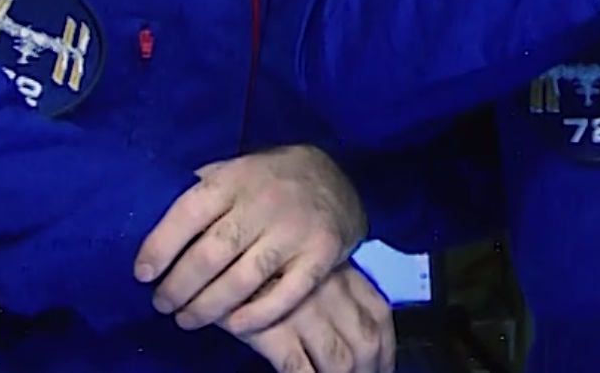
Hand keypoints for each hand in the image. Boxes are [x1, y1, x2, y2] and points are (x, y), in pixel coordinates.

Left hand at [136, 145, 367, 334]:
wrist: (338, 179)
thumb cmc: (271, 180)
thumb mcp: (236, 170)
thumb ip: (203, 190)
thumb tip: (150, 215)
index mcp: (236, 178)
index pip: (188, 212)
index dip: (160, 246)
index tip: (142, 274)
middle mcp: (264, 203)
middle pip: (211, 254)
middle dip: (178, 286)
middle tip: (162, 304)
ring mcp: (295, 231)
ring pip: (242, 280)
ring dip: (207, 307)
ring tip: (185, 319)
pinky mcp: (321, 255)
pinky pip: (285, 295)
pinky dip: (256, 315)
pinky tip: (233, 325)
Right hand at [235, 264, 393, 372]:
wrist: (212, 240)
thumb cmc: (257, 252)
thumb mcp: (300, 260)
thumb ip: (326, 285)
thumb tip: (346, 323)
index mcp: (341, 271)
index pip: (379, 314)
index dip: (387, 347)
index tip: (384, 366)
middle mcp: (329, 289)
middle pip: (366, 341)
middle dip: (370, 370)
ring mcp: (302, 308)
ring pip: (339, 359)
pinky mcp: (271, 326)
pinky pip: (298, 367)